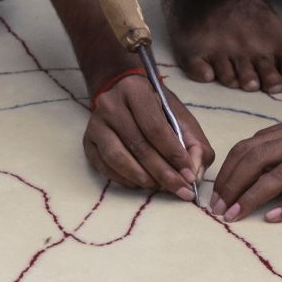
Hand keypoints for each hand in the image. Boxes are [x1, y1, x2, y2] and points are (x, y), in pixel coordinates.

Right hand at [84, 75, 212, 199]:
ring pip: (117, 158)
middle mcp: (110, 105)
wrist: (124, 94)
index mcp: (136, 91)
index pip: (156, 129)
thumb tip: (193, 174)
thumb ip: (195, 144)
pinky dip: (125, 180)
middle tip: (180, 190)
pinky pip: (104, 166)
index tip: (189, 176)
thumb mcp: (181, 117)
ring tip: (160, 187)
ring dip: (142, 178)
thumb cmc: (157, 108)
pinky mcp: (87, 141)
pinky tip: (141, 184)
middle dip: (163, 173)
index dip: (174, 155)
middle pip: (138, 146)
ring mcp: (95, 124)